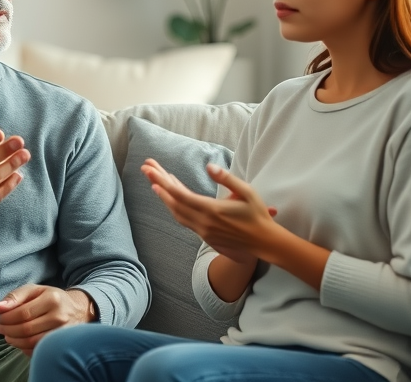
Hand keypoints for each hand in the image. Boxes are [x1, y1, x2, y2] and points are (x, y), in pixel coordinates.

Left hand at [0, 284, 94, 355]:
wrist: (77, 310)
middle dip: (7, 330)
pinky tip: (20, 341)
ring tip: (8, 335)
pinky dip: (24, 348)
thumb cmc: (50, 298)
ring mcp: (62, 332)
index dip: (6, 318)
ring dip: (14, 341)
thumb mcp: (34, 290)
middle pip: (26, 329)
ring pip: (31, 342)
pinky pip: (38, 350)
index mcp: (52, 299)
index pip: (22, 313)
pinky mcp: (62, 344)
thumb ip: (14, 297)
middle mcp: (60, 316)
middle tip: (0, 328)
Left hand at [141, 158, 276, 263]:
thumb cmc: (257, 215)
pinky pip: (184, 220)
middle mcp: (203, 223)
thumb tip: (209, 166)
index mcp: (212, 210)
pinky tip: (173, 198)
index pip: (182, 196)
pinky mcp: (205, 236)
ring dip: (165, 198)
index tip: (152, 174)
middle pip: (174, 203)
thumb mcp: (246, 192)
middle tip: (146, 170)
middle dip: (158, 185)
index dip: (164, 184)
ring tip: (155, 182)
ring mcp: (203, 231)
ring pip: (177, 213)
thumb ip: (227, 179)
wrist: (263, 243)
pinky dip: (175, 207)